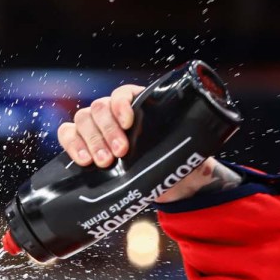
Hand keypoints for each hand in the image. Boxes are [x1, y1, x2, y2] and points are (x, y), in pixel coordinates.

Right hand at [56, 84, 227, 203]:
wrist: (163, 185)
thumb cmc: (179, 163)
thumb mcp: (190, 151)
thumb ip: (194, 142)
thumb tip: (210, 139)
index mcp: (141, 106)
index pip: (123, 93)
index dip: (122, 104)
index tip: (130, 122)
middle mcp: (115, 113)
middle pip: (99, 108)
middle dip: (107, 131)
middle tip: (119, 154)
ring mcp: (97, 129)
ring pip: (83, 120)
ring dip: (91, 140)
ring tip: (104, 163)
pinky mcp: (84, 146)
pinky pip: (68, 134)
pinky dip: (72, 144)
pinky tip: (83, 161)